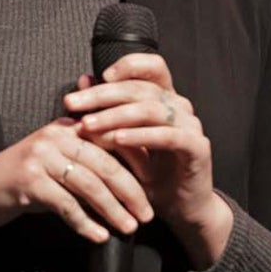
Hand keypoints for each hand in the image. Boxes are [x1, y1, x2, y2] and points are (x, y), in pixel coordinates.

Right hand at [0, 117, 152, 255]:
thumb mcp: (54, 159)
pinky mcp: (30, 182)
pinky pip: (67, 205)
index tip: (154, 184)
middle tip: (147, 213)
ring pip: (89, 185)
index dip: (135, 163)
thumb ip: (85, 159)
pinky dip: (85, 223)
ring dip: (113, 210)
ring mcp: (41, 158)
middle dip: (131, 191)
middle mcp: (55, 137)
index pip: (111, 140)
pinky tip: (99, 236)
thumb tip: (127, 178)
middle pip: (105, 164)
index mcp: (66, 127)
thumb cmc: (22, 178)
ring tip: (129, 228)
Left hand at [64, 53, 232, 267]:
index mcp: (165, 97)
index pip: (152, 66)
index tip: (96, 78)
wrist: (179, 206)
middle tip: (73, 104)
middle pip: (140, 88)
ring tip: (88, 125)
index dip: (127, 65)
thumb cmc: (149, 171)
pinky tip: (117, 139)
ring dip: (115, 116)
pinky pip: (168, 135)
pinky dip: (140, 136)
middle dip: (102, 95)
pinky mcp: (197, 147)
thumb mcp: (121, 138)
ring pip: (151, 109)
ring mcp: (190, 125)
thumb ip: (105, 109)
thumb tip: (82, 80)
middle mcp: (180, 105)